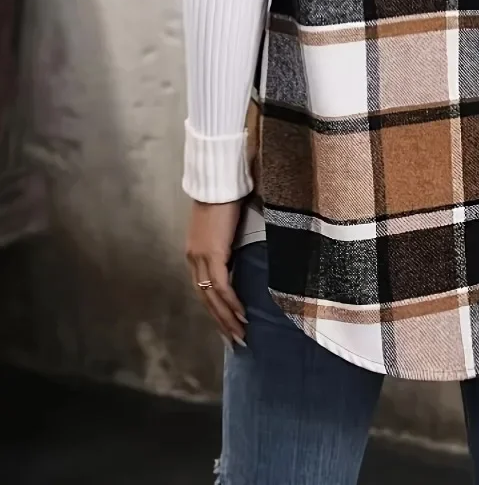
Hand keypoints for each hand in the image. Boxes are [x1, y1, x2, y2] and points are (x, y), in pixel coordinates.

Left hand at [186, 200, 246, 344]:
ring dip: (227, 318)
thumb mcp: (224, 227)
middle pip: (205, 298)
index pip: (203, 288)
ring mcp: (201, 258)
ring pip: (212, 297)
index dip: (215, 308)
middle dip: (221, 321)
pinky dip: (231, 302)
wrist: (220, 183)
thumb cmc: (225, 198)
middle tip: (235, 339)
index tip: (227, 324)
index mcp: (195, 253)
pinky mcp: (213, 254)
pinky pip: (222, 285)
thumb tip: (239, 256)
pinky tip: (242, 315)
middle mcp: (194, 259)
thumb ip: (227, 244)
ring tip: (240, 334)